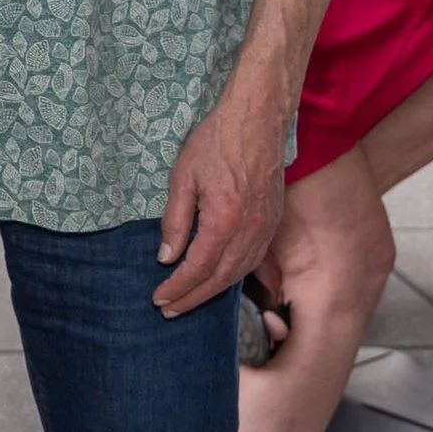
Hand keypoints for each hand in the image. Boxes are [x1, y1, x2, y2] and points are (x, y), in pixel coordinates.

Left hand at [155, 81, 287, 318]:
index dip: (178, 287)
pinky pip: (254, 260)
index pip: (198, 267)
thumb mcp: (182, 177)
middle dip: (193, 298)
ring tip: (190, 300)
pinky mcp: (273, 223)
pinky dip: (235, 276)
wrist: (257, 122)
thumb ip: (175, 220)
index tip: (159, 299)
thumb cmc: (215, 143)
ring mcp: (266, 229)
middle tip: (169, 310)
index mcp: (224, 220)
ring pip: (240, 273)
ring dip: (214, 292)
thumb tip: (167, 256)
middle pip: (221, 278)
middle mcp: (250, 231)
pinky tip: (220, 280)